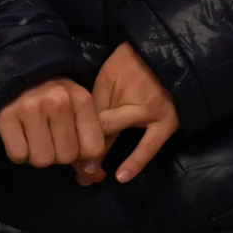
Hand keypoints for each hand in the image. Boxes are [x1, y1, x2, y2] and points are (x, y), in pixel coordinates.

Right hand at [0, 76, 106, 169]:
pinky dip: (18, 151)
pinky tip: (19, 133)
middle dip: (57, 153)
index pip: (93, 149)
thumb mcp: (79, 110)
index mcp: (81, 98)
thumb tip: (94, 176)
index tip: (72, 137)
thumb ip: (91, 145)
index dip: (82, 151)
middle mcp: (57, 101)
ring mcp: (30, 107)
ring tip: (34, 133)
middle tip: (49, 133)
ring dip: (36, 154)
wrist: (18, 72)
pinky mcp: (5, 116)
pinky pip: (18, 156)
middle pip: (66, 157)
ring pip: (41, 160)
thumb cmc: (53, 97)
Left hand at [72, 41, 178, 187]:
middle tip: (73, 171)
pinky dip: (135, 163)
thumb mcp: (108, 77)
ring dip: (105, 158)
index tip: (64, 150)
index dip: (77, 135)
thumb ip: (96, 103)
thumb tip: (79, 128)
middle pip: (105, 132)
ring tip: (88, 177)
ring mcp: (154, 116)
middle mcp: (137, 106)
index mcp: (118, 89)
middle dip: (87, 150)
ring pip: (123, 141)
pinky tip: (121, 177)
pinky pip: (149, 148)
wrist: (164, 55)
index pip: (93, 118)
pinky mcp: (168, 124)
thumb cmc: (131, 62)